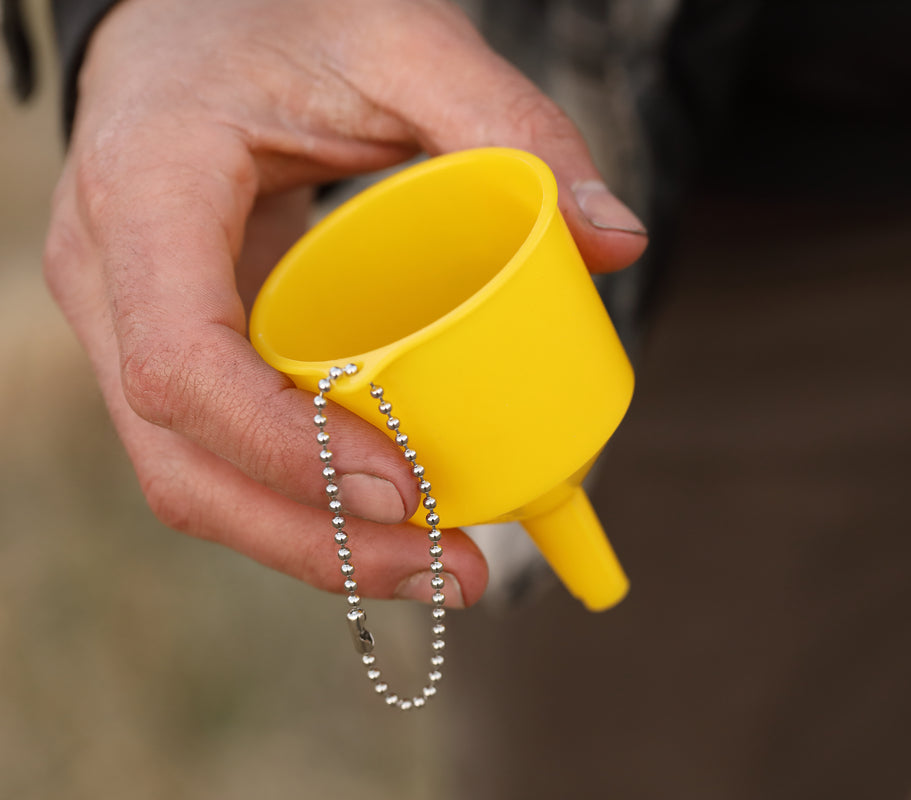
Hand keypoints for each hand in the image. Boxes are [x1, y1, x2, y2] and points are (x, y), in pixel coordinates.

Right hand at [43, 0, 647, 606]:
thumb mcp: (404, 40)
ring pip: (195, 474)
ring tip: (442, 563)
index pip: (184, 360)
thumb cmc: (289, 15)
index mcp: (148, 187)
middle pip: (185, 460)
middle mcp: (110, 273)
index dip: (288, 447)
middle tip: (455, 567)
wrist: (198, 14)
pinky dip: (301, 499)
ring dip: (315, 543)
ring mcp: (127, 319)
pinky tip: (387, 519)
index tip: (410, 487)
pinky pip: (220, 447)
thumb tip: (620, 239)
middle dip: (319, 539)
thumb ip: (513, 123)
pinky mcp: (173, 340)